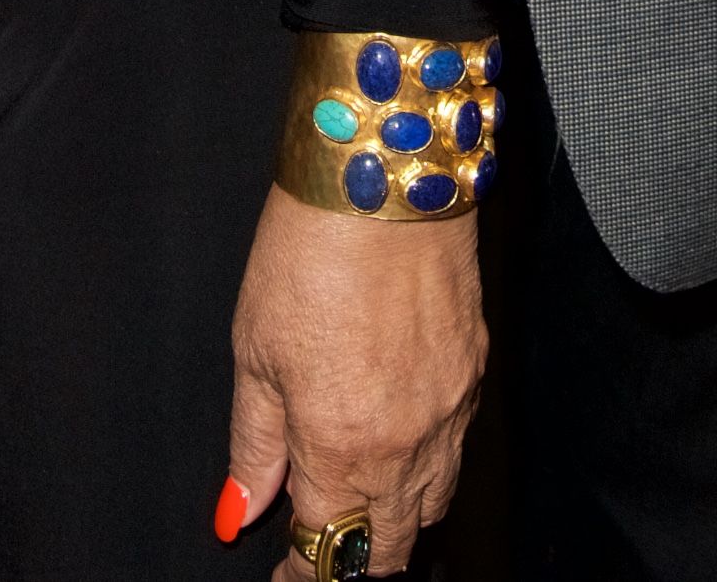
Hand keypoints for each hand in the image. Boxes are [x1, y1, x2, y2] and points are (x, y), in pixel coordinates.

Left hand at [221, 188, 483, 572]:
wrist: (386, 175)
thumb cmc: (310, 251)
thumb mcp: (255, 350)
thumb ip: (254, 445)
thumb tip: (241, 512)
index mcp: (342, 450)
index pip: (330, 554)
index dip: (304, 575)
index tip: (284, 573)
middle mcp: (407, 447)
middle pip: (393, 548)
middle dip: (357, 563)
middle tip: (320, 553)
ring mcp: (450, 412)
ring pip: (432, 506)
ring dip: (396, 522)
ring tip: (360, 510)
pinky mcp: (475, 373)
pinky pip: (455, 452)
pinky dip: (427, 469)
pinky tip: (399, 447)